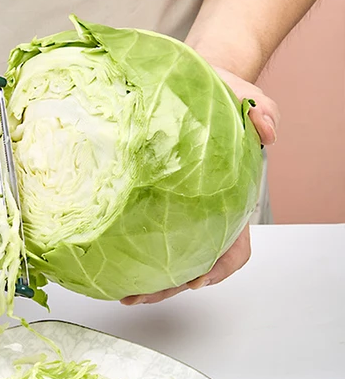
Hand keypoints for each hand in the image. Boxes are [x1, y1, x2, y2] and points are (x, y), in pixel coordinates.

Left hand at [121, 66, 279, 305]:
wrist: (203, 82)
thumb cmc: (225, 97)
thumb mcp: (249, 99)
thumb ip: (264, 114)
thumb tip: (267, 132)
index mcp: (231, 201)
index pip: (234, 246)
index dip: (219, 269)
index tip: (197, 280)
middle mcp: (206, 214)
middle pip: (193, 266)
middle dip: (168, 286)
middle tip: (139, 296)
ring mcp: (180, 212)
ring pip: (168, 259)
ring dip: (148, 280)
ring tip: (123, 291)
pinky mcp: (156, 200)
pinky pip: (144, 231)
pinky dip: (131, 250)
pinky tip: (110, 256)